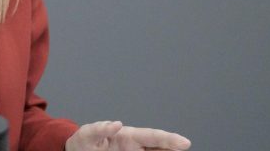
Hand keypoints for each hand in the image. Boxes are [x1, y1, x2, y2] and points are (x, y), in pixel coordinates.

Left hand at [65, 120, 190, 150]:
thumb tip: (117, 124)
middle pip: (159, 145)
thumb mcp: (87, 134)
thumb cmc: (83, 142)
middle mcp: (134, 145)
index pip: (151, 135)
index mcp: (126, 135)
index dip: (168, 138)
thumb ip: (100, 129)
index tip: (183, 142)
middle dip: (173, 146)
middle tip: (186, 146)